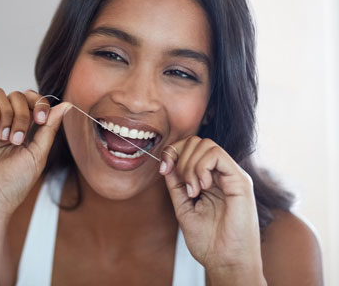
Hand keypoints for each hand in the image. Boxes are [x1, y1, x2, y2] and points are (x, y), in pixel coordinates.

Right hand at [0, 87, 71, 218]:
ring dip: (8, 114)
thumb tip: (66, 105)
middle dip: (24, 113)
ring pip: (0, 93)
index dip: (39, 102)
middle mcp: (5, 122)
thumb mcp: (38, 153)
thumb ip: (50, 127)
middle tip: (19, 138)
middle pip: (18, 95)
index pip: (32, 100)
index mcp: (23, 128)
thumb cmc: (13, 184)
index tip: (41, 119)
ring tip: (5, 139)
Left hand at [160, 136, 264, 282]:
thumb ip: (176, 184)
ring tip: (194, 190)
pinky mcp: (240, 180)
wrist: (225, 262)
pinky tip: (203, 187)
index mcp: (210, 178)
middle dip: (181, 158)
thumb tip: (167, 163)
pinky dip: (202, 167)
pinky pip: (216, 155)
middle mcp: (222, 173)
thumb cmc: (208, 241)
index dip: (174, 152)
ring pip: (206, 145)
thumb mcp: (184, 206)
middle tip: (184, 185)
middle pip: (197, 141)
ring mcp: (232, 175)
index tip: (164, 168)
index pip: (191, 147)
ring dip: (191, 166)